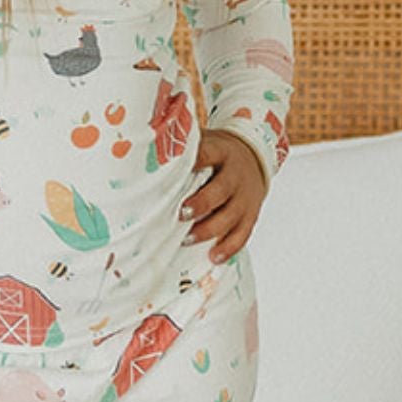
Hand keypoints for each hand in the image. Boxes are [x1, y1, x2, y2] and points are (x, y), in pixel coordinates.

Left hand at [182, 126, 268, 263]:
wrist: (255, 160)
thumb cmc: (218, 156)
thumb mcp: (206, 144)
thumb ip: (183, 150)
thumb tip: (146, 152)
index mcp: (221, 152)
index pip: (207, 155)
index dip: (192, 164)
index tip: (173, 173)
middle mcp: (235, 175)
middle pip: (220, 190)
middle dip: (201, 204)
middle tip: (181, 214)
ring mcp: (245, 198)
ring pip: (230, 216)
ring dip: (208, 230)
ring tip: (187, 240)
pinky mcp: (251, 216)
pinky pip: (242, 234)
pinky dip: (228, 247)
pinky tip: (213, 257)